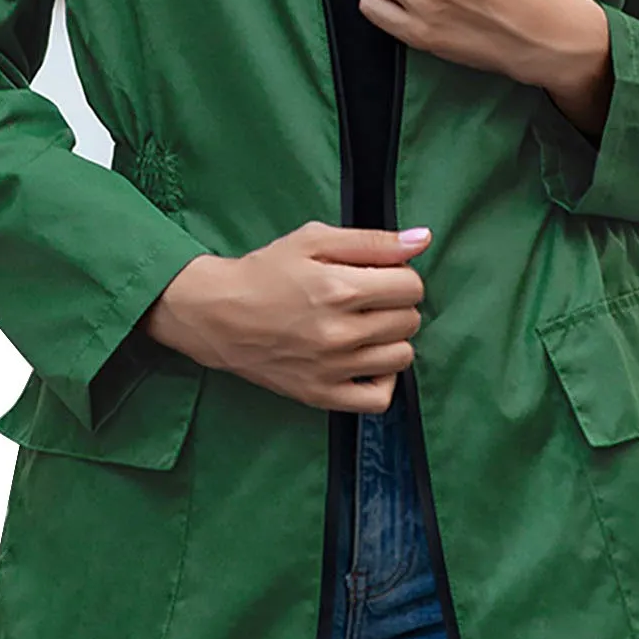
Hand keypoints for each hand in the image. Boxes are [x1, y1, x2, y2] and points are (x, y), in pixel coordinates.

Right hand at [142, 221, 432, 413]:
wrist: (216, 315)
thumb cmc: (265, 273)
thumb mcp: (313, 240)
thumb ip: (373, 241)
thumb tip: (422, 240)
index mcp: (339, 288)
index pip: (411, 287)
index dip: (400, 276)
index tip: (379, 276)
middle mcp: (339, 333)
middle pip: (409, 320)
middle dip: (395, 304)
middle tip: (367, 299)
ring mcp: (332, 368)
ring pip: (402, 357)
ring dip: (391, 339)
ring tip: (365, 328)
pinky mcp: (321, 395)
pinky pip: (379, 399)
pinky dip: (381, 380)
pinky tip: (365, 361)